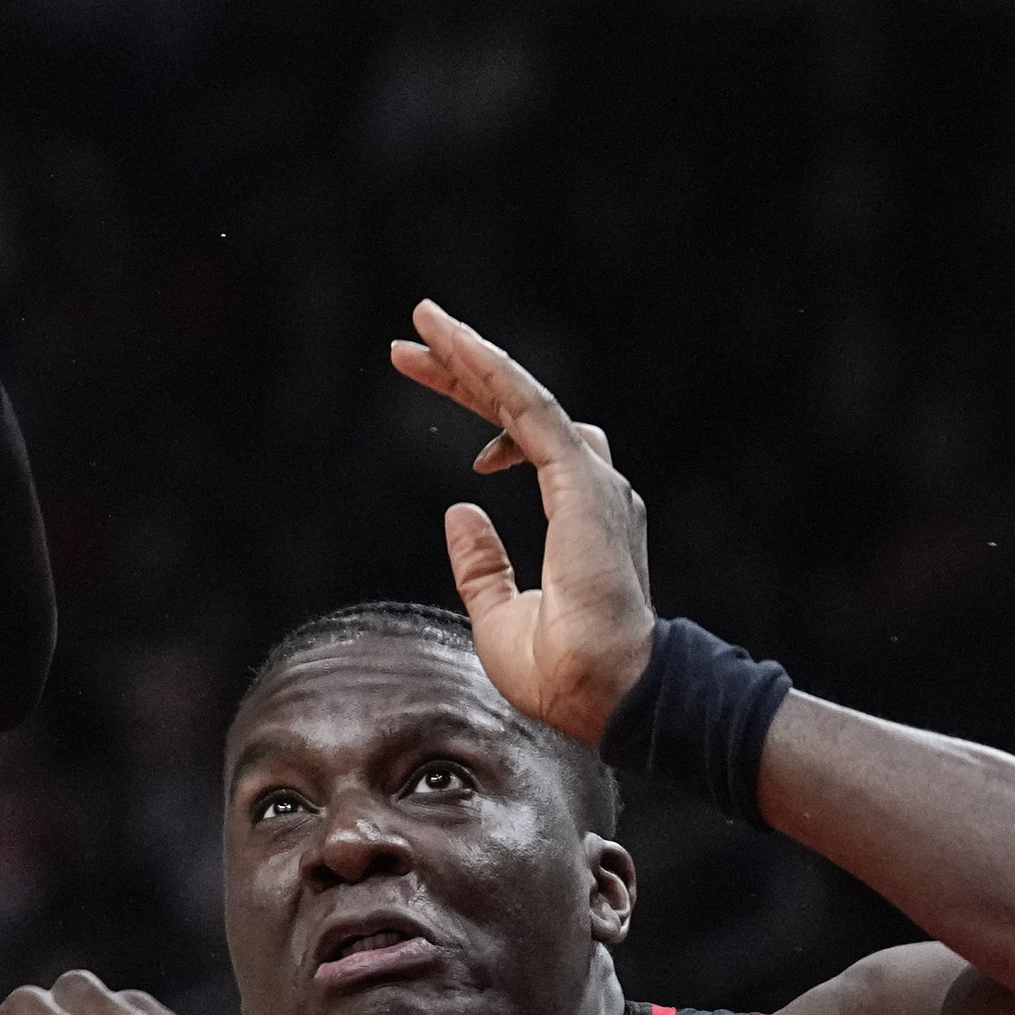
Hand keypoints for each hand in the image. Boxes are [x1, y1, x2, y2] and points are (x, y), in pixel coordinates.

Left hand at [389, 301, 654, 743]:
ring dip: (472, 356)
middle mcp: (592, 487)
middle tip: (410, 343)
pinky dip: (493, 373)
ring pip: (523, 396)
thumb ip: (481, 564)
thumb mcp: (499, 614)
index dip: (476, 408)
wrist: (604, 692)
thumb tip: (459, 511)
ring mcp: (590, 480)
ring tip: (424, 323)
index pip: (522, 438)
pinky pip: (529, 408)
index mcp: (580, 516)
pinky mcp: (578, 480)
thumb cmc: (561, 671)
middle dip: (464, 370)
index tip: (427, 378)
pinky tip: (459, 348)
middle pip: (519, 408)